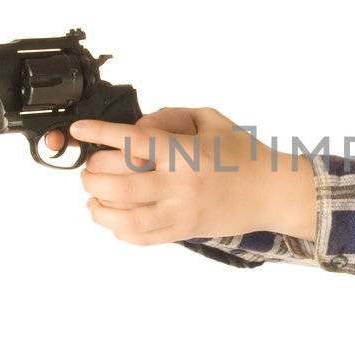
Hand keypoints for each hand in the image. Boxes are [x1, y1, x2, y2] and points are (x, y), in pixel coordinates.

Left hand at [42, 106, 315, 245]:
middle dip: (93, 175)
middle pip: (119, 183)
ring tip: (94, 197)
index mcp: (186, 153)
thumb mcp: (211, 121)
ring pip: (124, 218)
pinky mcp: (183, 232)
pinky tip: (114, 218)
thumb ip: (171, 117)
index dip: (100, 134)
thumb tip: (138, 125)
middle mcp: (179, 185)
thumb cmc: (245, 155)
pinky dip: (119, 230)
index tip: (80, 130)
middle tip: (89, 168)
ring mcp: (180, 212)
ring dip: (99, 207)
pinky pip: (141, 237)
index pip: (132, 141)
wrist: (273, 192)